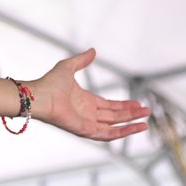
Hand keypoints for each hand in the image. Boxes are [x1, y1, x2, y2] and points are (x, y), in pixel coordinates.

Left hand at [25, 50, 148, 142]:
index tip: (138, 103)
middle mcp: (87, 114)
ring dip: (130, 125)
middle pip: (114, 116)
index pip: (109, 106)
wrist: (38, 96)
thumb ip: (81, 60)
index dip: (124, 105)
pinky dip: (122, 133)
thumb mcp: (68, 67)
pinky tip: (135, 127)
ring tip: (145, 122)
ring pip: (114, 127)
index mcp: (85, 101)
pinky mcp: (85, 131)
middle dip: (131, 114)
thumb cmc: (48, 83)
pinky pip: (107, 134)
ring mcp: (86, 123)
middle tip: (147, 111)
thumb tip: (93, 50)